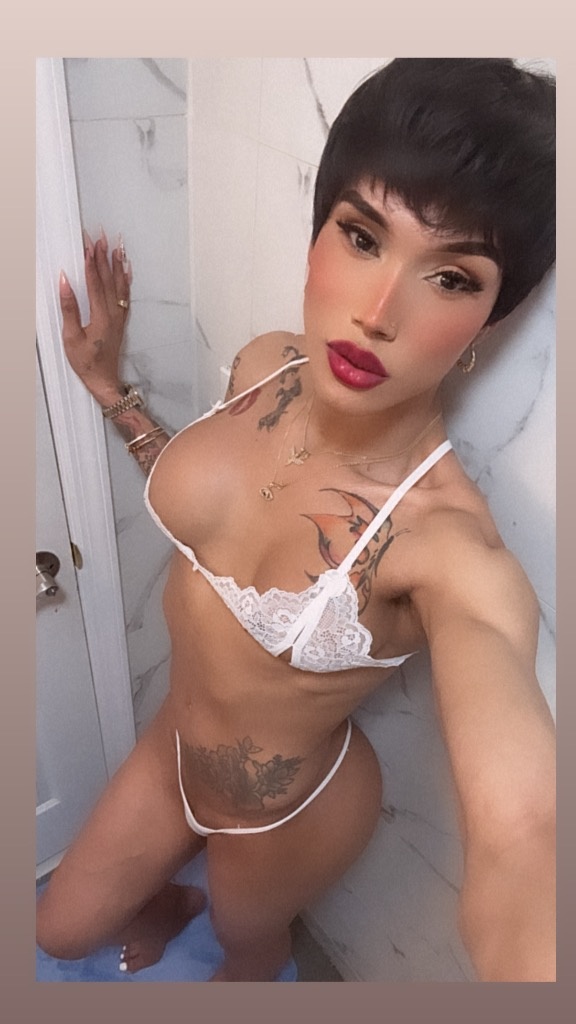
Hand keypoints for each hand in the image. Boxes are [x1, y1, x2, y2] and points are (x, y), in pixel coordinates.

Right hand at [59, 229, 130, 406]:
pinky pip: (126, 295)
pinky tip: (127, 270)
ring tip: (116, 246)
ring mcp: (119, 317)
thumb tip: (65, 282)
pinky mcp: (121, 321)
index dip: (91, 263)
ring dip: (117, 264)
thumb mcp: (71, 337)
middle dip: (104, 257)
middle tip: (101, 237)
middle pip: (108, 279)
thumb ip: (69, 308)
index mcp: (101, 316)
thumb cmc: (86, 362)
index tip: (88, 245)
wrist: (104, 380)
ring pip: (120, 285)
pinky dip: (126, 281)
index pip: (95, 283)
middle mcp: (113, 313)